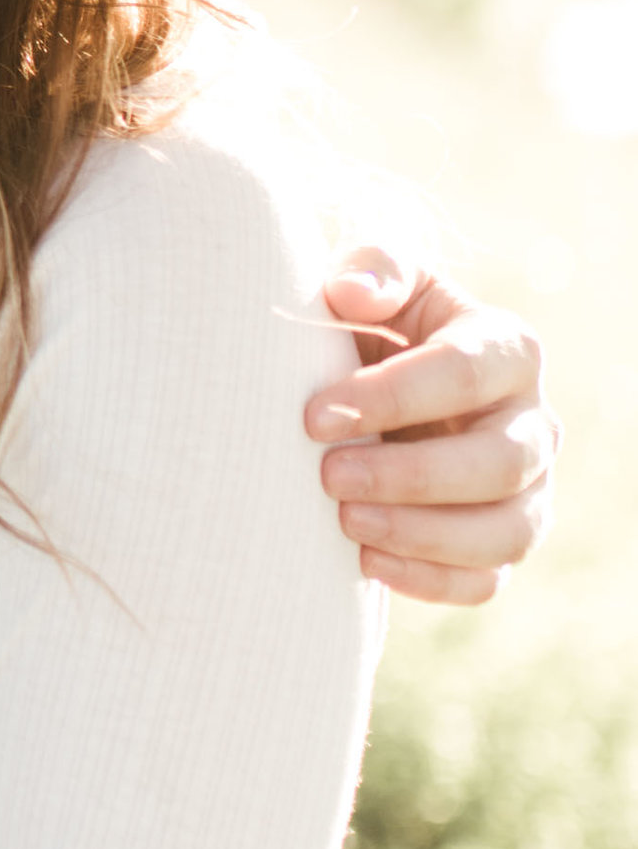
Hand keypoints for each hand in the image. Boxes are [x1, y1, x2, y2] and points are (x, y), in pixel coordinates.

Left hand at [310, 250, 556, 608]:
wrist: (377, 394)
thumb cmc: (377, 326)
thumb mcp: (377, 282)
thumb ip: (373, 268)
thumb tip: (354, 292)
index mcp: (507, 349)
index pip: (465, 374)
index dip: (392, 397)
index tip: (314, 415)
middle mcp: (534, 423)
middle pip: (499, 463)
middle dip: (409, 475)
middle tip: (328, 474)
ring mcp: (529, 490)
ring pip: (506, 531)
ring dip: (424, 534)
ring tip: (344, 522)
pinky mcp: (504, 542)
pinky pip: (486, 579)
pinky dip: (430, 579)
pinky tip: (366, 562)